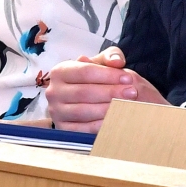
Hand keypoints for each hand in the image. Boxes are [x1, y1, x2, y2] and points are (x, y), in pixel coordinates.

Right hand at [45, 47, 167, 132]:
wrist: (87, 100)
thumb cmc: (95, 79)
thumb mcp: (101, 63)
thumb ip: (111, 56)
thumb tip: (117, 61)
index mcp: (59, 71)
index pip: (85, 71)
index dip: (108, 75)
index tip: (128, 78)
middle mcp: (53, 91)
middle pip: (85, 92)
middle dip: (111, 92)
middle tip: (132, 92)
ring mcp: (56, 112)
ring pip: (84, 111)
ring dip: (109, 109)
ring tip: (128, 105)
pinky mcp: (63, 129)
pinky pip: (84, 129)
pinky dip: (102, 125)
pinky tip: (117, 120)